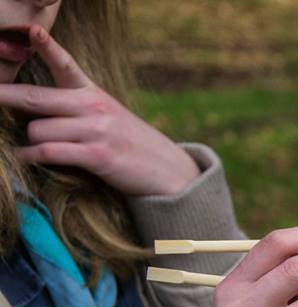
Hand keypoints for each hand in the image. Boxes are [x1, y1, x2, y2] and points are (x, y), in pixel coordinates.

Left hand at [2, 26, 199, 196]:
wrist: (170, 172)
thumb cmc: (132, 146)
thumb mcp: (109, 117)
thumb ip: (74, 109)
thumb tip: (33, 113)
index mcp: (94, 94)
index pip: (66, 65)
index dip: (47, 46)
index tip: (33, 31)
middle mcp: (94, 108)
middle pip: (35, 98)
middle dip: (4, 96)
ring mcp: (96, 131)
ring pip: (37, 130)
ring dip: (30, 141)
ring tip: (32, 148)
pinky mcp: (98, 156)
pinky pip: (50, 152)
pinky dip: (33, 156)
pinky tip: (27, 157)